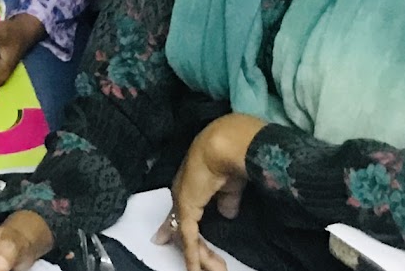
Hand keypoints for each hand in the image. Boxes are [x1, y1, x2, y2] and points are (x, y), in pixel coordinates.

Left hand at [161, 114, 264, 270]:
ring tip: (217, 270)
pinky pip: (188, 239)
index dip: (177, 230)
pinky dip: (193, 257)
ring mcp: (181, 203)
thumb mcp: (231, 185)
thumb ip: (227, 200)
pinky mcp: (185, 209)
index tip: (173, 242)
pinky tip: (195, 270)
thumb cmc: (230, 157)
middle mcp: (181, 195)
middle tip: (215, 267)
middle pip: (184, 230)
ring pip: (187, 238)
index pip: (182, 214)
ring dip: (202, 257)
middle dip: (198, 252)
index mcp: (191, 186)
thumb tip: (228, 213)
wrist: (225, 146)